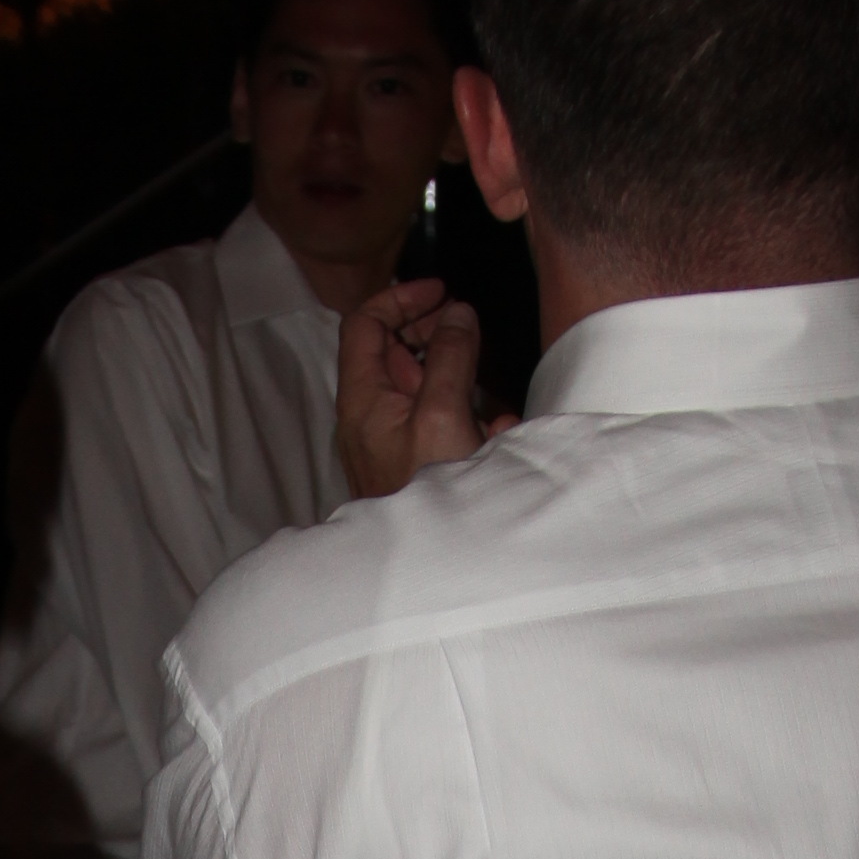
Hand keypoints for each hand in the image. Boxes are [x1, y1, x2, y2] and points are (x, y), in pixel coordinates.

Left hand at [337, 279, 504, 498]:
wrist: (432, 566)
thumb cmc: (426, 494)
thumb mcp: (441, 413)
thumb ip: (449, 356)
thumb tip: (456, 314)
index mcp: (363, 399)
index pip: (364, 324)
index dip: (400, 298)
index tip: (441, 292)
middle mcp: (372, 417)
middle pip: (393, 350)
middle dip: (433, 331)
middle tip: (467, 326)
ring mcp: (395, 440)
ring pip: (423, 385)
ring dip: (459, 374)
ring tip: (487, 387)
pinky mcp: (419, 462)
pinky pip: (442, 422)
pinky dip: (468, 413)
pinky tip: (496, 429)